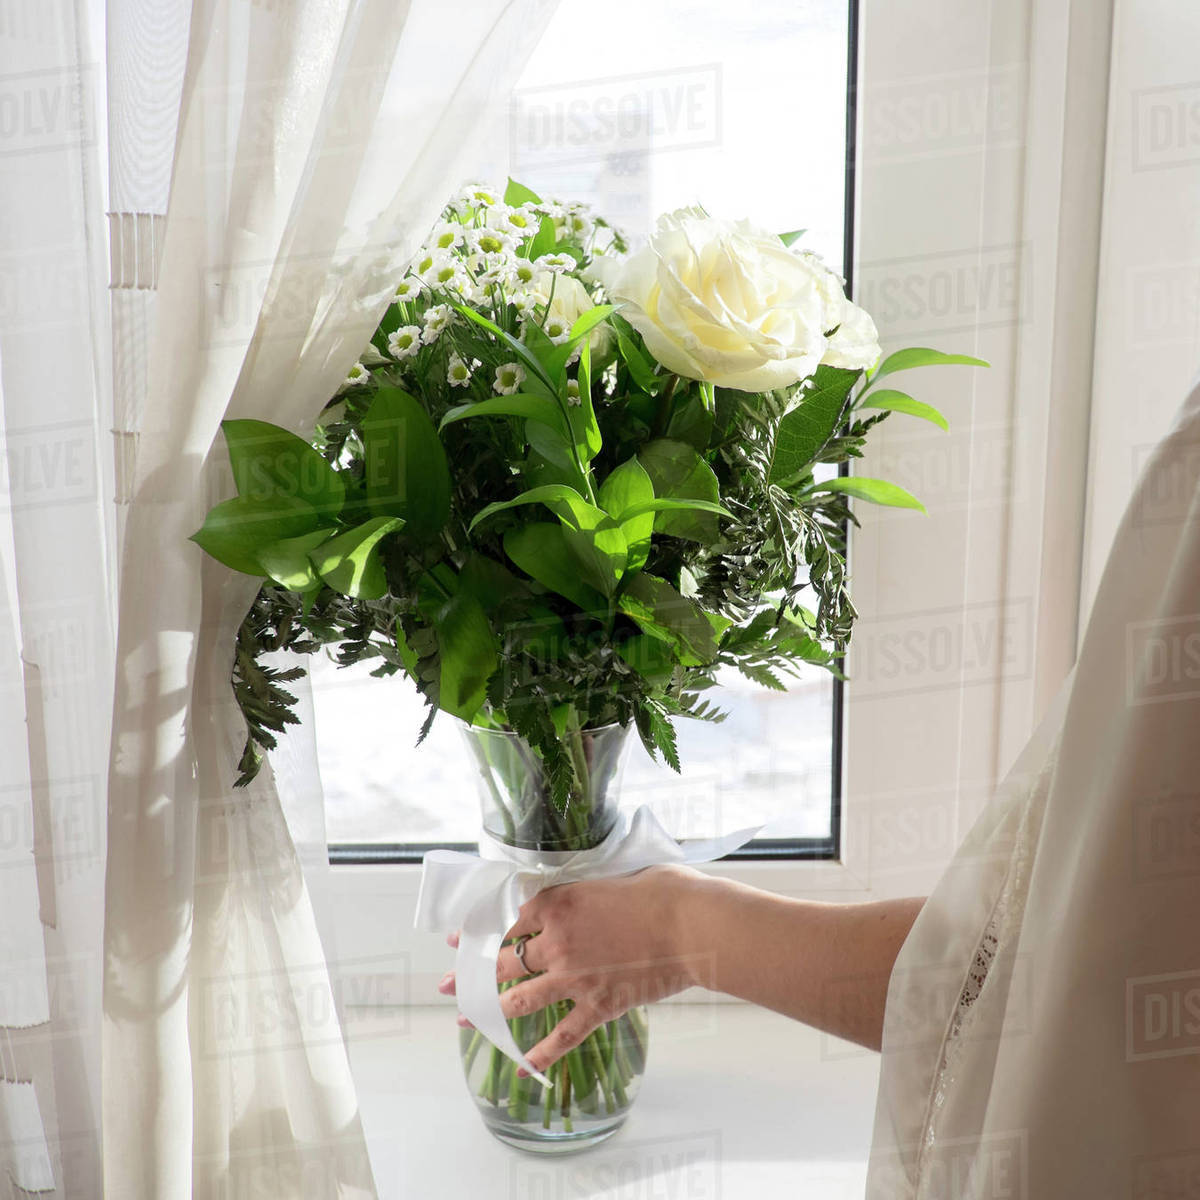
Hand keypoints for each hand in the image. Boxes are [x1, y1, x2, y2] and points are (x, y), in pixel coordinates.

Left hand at [439, 863, 703, 1074]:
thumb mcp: (608, 879)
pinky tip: (523, 1069)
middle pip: (502, 962)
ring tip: (466, 1020)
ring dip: (489, 1012)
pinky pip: (562, 1036)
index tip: (457, 941)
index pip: (505, 921)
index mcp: (556, 904)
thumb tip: (574, 902)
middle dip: (467, 975)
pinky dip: (540, 1056)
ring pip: (520, 999)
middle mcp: (556, 942)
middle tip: (446, 984)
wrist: (688, 923)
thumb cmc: (658, 890)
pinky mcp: (598, 1006)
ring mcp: (575, 978)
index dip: (477, 932)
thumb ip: (581, 894)